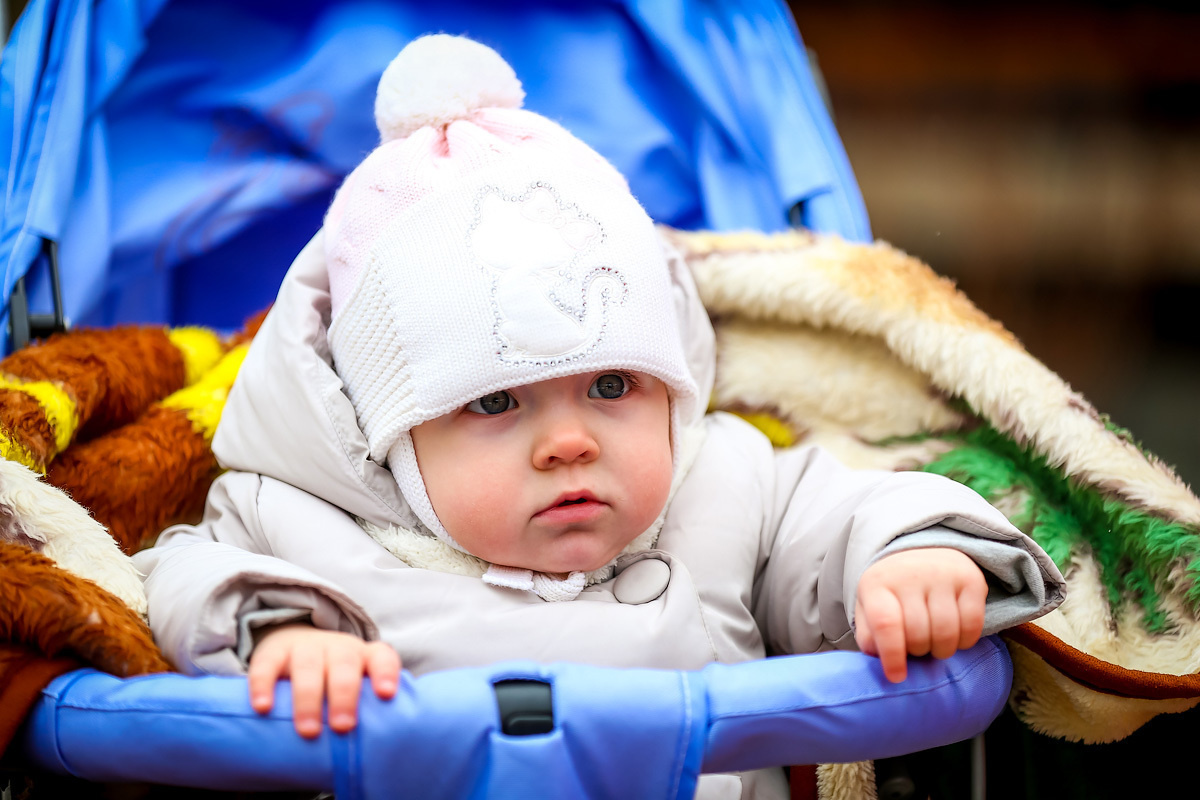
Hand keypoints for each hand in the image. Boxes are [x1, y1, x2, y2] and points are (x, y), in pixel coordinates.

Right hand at [248, 624, 400, 738]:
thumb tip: (372, 758)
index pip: (381, 658)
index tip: (386, 694)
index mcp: (363, 657)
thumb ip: (362, 712)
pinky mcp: (273, 652)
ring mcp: (305, 648)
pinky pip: (267, 666)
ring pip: (308, 667)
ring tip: (308, 730)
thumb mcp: (351, 688)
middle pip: (344, 665)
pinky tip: (263, 708)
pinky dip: (263, 686)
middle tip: (342, 726)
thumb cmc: (331, 681)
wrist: (294, 643)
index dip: (385, 674)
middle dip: (344, 696)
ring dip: (308, 698)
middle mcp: (337, 649)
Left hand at [854, 547, 986, 682]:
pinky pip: (973, 625)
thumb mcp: (869, 608)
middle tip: (916, 646)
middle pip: (919, 635)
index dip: (892, 656)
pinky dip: (965, 641)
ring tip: (934, 643)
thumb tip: (879, 660)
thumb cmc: (893, 592)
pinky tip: (956, 636)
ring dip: (941, 650)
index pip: (886, 624)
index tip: (897, 677)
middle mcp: (909, 574)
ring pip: (946, 634)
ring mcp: (942, 574)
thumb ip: (869, 636)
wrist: (923, 553)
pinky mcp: (971, 580)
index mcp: (877, 583)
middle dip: (918, 651)